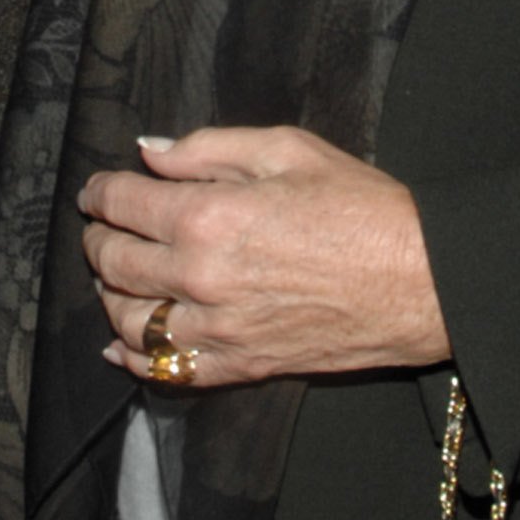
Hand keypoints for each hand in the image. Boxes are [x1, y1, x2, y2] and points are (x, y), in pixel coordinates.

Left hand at [80, 126, 448, 389]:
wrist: (421, 280)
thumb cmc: (363, 207)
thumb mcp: (288, 149)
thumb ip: (209, 147)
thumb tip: (150, 152)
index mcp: (209, 216)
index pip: (123, 204)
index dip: (101, 192)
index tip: (97, 188)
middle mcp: (202, 278)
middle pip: (114, 263)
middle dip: (98, 240)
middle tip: (100, 227)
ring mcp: (219, 329)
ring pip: (130, 322)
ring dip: (108, 296)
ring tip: (112, 277)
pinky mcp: (242, 365)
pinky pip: (168, 371)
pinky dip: (134, 360)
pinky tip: (121, 345)